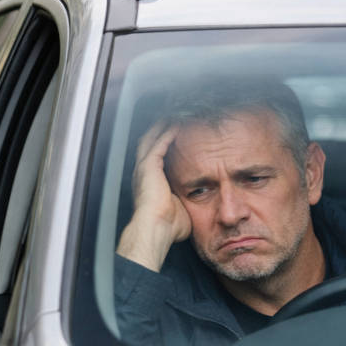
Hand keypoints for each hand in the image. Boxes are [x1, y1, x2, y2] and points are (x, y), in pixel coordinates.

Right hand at [116, 123, 191, 271]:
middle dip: (160, 129)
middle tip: (173, 118)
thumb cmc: (168, 227)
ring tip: (175, 116)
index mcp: (150, 183)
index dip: (165, 144)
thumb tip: (202, 207)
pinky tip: (178, 124)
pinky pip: (158, 142)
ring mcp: (144, 168)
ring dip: (163, 127)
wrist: (156, 229)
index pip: (156, 156)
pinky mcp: (148, 166)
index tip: (177, 135)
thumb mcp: (182, 210)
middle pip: (149, 143)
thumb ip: (188, 202)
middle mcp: (143, 173)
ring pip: (152, 138)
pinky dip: (167, 132)